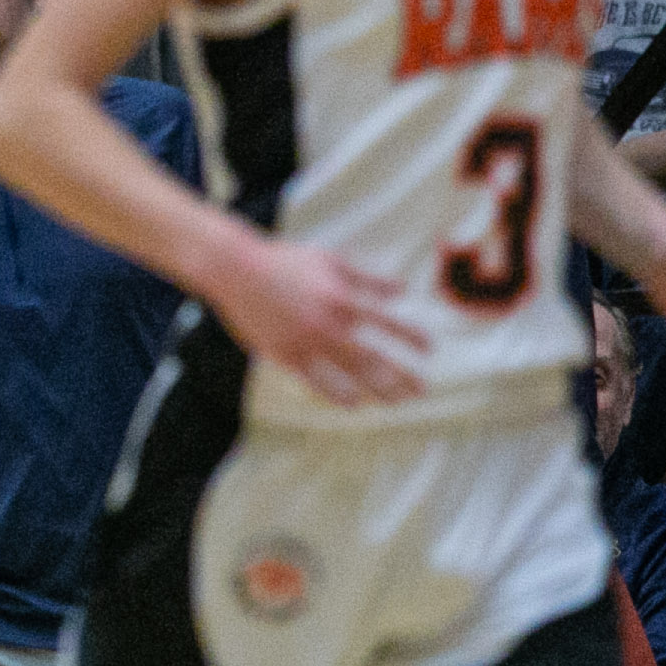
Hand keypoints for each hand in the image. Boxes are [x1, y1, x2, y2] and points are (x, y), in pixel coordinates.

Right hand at [204, 235, 424, 405]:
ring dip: (374, 389)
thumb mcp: (330, 261)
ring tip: (395, 402)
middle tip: (422, 391)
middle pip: (373, 356)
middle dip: (400, 375)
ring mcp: (305, 342)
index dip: (410, 336)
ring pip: (347, 372)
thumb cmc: (285, 262)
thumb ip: (367, 278)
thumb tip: (402, 290)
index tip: (429, 350)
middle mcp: (328, 323)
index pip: (386, 322)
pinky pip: (314, 380)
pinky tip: (351, 404)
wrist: (236, 271)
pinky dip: (335, 393)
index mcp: (342, 297)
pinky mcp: (284, 354)